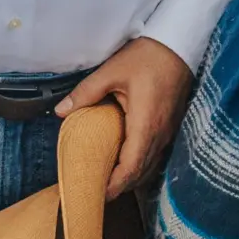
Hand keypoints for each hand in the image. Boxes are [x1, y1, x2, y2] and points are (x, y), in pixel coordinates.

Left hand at [57, 37, 193, 197]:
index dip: (114, 186)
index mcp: (144, 124)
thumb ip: (85, 93)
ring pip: (150, 166)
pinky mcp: (171, 126)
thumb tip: (60, 111)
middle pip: (140, 173)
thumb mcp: (111, 71)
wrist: (179, 44)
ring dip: (130, 177)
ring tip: (107, 181)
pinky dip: (140, 165)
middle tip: (96, 191)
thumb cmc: (146, 57)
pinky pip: (156, 155)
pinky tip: (125, 161)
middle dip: (119, 186)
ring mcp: (168, 131)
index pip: (130, 168)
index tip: (96, 193)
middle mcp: (159, 134)